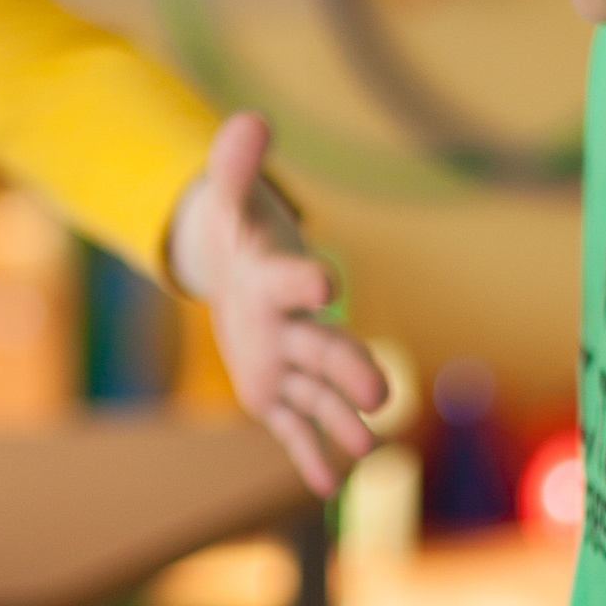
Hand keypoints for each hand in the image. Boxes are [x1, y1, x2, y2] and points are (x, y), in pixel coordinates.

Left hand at [167, 110, 385, 493]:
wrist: (244, 269)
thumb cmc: (240, 232)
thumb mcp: (226, 200)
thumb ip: (234, 165)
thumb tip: (248, 120)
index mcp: (279, 277)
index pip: (291, 278)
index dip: (304, 278)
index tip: (323, 279)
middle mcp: (294, 325)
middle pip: (323, 349)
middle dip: (348, 370)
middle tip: (379, 395)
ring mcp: (287, 362)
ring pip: (316, 396)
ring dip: (339, 422)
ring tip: (369, 450)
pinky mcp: (272, 392)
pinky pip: (291, 426)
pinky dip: (308, 452)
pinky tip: (326, 485)